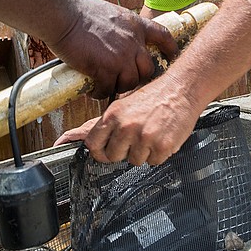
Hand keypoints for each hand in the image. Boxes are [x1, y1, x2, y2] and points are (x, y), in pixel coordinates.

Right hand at [50, 0, 177, 98]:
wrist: (63, 15)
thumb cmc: (79, 12)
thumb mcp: (111, 13)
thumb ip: (120, 28)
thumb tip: (117, 39)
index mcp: (135, 25)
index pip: (163, 35)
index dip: (170, 48)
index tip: (171, 55)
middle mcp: (133, 42)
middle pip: (148, 69)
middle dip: (138, 76)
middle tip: (123, 79)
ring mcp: (120, 57)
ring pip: (130, 82)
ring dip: (119, 87)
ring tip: (106, 86)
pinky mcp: (105, 69)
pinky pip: (108, 89)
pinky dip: (100, 92)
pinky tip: (93, 90)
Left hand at [57, 76, 203, 165]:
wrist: (182, 89)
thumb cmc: (154, 96)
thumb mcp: (123, 105)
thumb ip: (101, 124)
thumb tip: (69, 138)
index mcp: (113, 116)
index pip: (93, 145)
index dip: (99, 151)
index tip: (106, 150)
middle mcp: (126, 127)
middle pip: (113, 157)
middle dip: (123, 151)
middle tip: (136, 136)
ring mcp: (144, 138)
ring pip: (135, 161)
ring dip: (143, 152)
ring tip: (151, 133)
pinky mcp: (161, 146)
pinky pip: (154, 162)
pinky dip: (159, 153)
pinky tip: (162, 136)